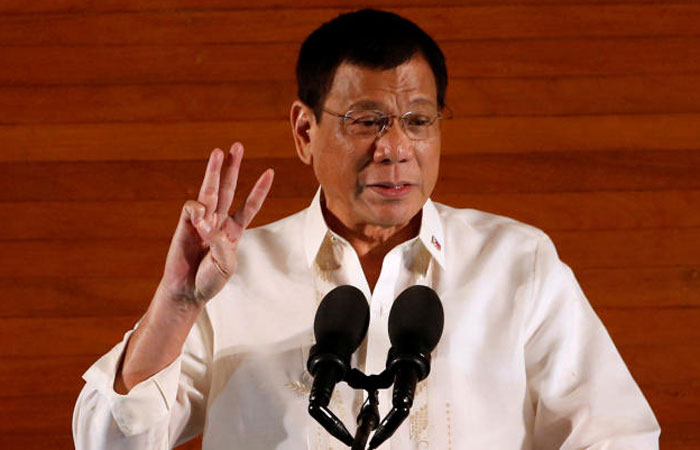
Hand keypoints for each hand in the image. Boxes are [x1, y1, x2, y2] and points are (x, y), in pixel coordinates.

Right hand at [159, 143, 273, 306]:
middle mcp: (219, 221)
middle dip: (232, 167)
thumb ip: (222, 242)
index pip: (249, 205)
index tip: (270, 173)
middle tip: (237, 146)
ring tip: (218, 151)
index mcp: (234, 231)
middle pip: (228, 188)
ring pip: (210, 190)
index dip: (259, 190)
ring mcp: (202, 220)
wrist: (187, 292)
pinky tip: (200, 220)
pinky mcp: (185, 224)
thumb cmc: (209, 280)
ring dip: (214, 171)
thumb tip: (206, 222)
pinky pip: (193, 207)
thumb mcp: (226, 264)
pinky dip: (198, 210)